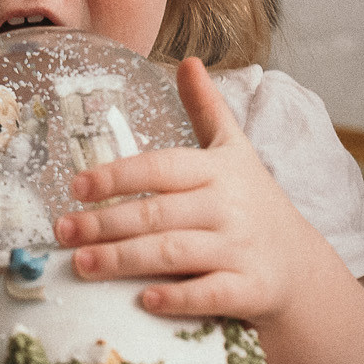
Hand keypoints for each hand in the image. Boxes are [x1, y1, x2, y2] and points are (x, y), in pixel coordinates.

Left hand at [54, 57, 334, 325]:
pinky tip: (144, 302)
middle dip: (105, 223)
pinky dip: (178, 298)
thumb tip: (188, 60)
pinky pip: (211, 294)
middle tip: (62, 232)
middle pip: (157, 213)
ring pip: (174, 252)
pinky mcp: (250, 290)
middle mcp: (228, 206)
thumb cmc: (253, 204)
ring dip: (124, 260)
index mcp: (217, 170)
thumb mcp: (234, 152)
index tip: (76, 187)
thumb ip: (207, 109)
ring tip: (81, 265)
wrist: (302, 267)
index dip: (117, 176)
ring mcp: (240, 249)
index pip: (160, 168)